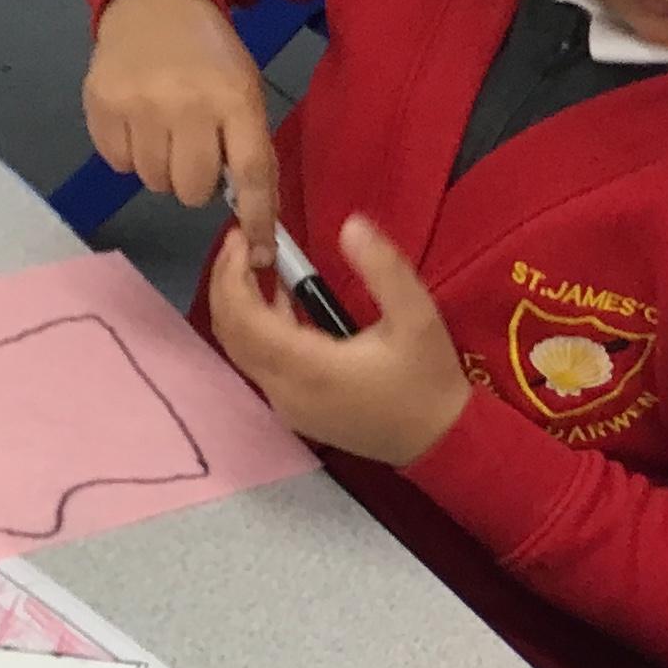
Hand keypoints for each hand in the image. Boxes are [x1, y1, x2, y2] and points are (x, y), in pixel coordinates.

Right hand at [83, 0, 278, 255]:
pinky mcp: (102, 104)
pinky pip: (120, 164)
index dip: (257, 219)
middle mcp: (186, 103)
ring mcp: (139, 104)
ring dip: (162, 170)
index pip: (250, 174)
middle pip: (193, 190)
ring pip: (154, 183)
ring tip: (164, 132)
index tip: (261, 253)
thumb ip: (251, 150)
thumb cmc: (209, 57)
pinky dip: (131, 155)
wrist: (155, 2)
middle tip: (193, 153)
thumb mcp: (245, 93)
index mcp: (234, 99)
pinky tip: (138, 123)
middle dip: (196, 182)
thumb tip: (257, 222)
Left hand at [205, 216, 468, 465]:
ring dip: (240, 305)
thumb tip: (351, 225)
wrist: (441, 442)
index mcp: (309, 368)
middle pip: (230, 334)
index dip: (232, 274)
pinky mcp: (295, 410)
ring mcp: (287, 405)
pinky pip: (259, 364)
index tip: (242, 236)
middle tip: (241, 242)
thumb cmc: (428, 380)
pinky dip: (256, 328)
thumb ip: (383, 268)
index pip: (244, 319)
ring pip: (240, 350)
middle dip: (226, 283)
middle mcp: (285, 391)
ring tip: (256, 262)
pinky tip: (279, 299)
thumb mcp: (417, 316)